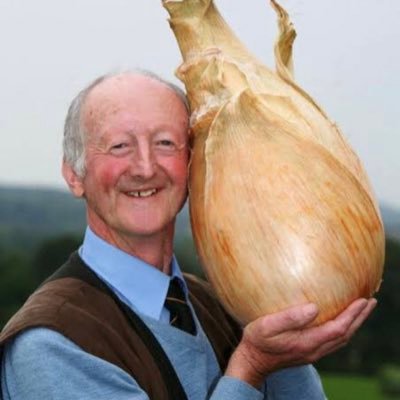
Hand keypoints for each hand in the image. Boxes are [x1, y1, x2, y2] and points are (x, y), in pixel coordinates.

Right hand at [225, 298, 376, 387]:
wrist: (252, 361)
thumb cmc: (257, 340)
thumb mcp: (267, 326)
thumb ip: (290, 318)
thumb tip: (314, 307)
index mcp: (307, 342)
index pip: (338, 328)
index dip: (353, 314)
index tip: (363, 299)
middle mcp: (314, 350)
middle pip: (345, 335)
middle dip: (359, 318)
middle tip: (371, 301)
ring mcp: (312, 353)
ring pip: (341, 340)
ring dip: (354, 324)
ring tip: (361, 310)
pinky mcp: (308, 351)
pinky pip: (333, 341)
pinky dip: (343, 329)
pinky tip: (341, 320)